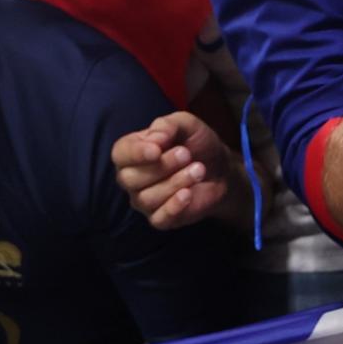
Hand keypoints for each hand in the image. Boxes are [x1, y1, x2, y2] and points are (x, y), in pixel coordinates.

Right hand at [111, 112, 234, 229]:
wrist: (222, 170)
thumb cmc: (197, 144)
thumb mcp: (186, 125)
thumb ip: (168, 125)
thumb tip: (155, 137)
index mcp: (132, 151)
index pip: (120, 154)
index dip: (136, 153)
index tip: (157, 149)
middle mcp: (132, 178)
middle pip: (130, 178)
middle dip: (161, 166)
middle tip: (186, 155)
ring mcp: (144, 200)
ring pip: (146, 198)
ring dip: (175, 182)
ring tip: (198, 170)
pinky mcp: (161, 218)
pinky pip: (159, 218)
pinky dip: (174, 206)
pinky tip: (188, 194)